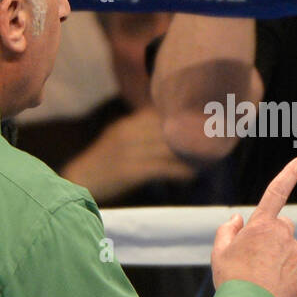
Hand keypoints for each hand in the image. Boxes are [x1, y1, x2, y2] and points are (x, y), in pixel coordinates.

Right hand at [63, 107, 197, 203]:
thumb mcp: (122, 139)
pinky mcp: (129, 171)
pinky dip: (179, 171)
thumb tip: (173, 131)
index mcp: (129, 124)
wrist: (79, 181)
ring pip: (169, 149)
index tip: (210, 124)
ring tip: (210, 160)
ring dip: (191, 155)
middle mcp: (129, 133)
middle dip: (194, 136)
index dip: (188, 120)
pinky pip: (161, 168)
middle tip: (217, 143)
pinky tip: (192, 175)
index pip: (164, 115)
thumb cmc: (105, 164)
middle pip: (170, 130)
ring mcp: (128, 151)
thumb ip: (144, 132)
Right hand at [211, 157, 296, 296]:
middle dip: (274, 235)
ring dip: (281, 257)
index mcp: (261, 226)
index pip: (276, 193)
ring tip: (265, 278)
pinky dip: (294, 272)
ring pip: (291, 248)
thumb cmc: (231, 280)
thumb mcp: (219, 253)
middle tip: (258, 258)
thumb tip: (238, 218)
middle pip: (282, 225)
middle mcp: (283, 234)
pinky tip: (279, 285)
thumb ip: (228, 230)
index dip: (290, 175)